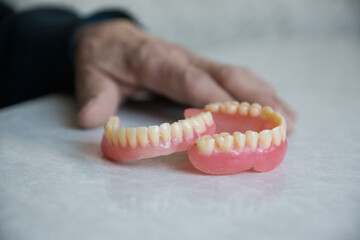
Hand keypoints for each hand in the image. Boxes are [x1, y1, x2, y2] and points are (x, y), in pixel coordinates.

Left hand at [75, 19, 295, 131]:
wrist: (113, 37)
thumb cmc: (105, 58)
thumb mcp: (91, 73)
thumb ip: (94, 94)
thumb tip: (91, 119)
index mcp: (156, 61)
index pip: (189, 80)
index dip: (213, 100)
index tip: (234, 124)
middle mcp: (184, 59)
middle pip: (224, 76)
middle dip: (254, 101)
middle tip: (281, 125)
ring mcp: (197, 62)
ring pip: (237, 75)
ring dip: (265, 98)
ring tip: (290, 121)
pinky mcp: (203, 68)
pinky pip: (235, 77)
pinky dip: (258, 93)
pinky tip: (275, 107)